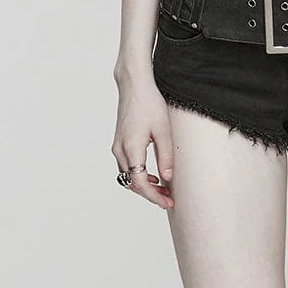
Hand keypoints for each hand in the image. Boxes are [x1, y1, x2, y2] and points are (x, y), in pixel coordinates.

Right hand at [111, 74, 174, 209]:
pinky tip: (153, 177)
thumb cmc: (150, 103)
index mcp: (131, 147)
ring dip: (145, 187)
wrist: (134, 85)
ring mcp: (117, 147)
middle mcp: (120, 150)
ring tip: (164, 190)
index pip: (140, 183)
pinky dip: (138, 177)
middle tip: (169, 199)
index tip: (167, 203)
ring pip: (128, 178)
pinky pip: (126, 168)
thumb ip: (166, 156)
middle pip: (133, 184)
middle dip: (151, 195)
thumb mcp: (164, 131)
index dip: (154, 197)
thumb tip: (167, 179)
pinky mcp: (119, 144)